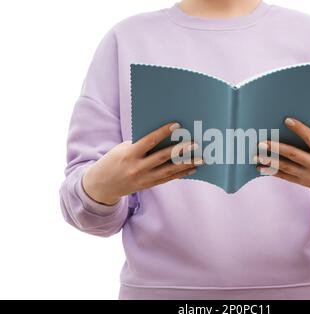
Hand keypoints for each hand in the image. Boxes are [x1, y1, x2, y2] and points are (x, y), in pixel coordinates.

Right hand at [82, 122, 202, 204]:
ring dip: (186, 164)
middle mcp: (137, 168)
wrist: (102, 185)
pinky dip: (181, 173)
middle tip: (196, 143)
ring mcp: (144, 179)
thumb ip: (141, 144)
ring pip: (169, 170)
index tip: (176, 125)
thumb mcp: (123, 149)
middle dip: (180, 150)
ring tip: (201, 158)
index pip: (148, 141)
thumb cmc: (114, 160)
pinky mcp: (149, 185)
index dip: (162, 132)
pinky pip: (168, 179)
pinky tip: (192, 168)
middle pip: (162, 157)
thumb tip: (165, 137)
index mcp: (129, 154)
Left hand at [255, 117, 309, 203]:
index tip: (286, 120)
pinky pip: (286, 177)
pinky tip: (261, 167)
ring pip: (287, 167)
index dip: (299, 129)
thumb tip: (294, 131)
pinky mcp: (305, 183)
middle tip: (261, 142)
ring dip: (269, 161)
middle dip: (276, 148)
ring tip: (256, 155)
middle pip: (294, 154)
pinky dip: (272, 171)